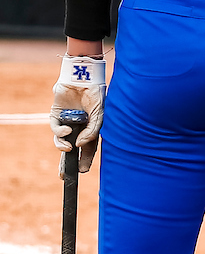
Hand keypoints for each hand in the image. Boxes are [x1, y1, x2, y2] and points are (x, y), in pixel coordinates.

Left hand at [50, 56, 105, 174]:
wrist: (83, 77)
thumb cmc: (96, 95)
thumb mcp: (100, 115)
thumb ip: (92, 131)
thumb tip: (79, 145)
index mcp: (91, 128)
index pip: (88, 148)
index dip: (85, 160)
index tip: (82, 171)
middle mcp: (78, 127)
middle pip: (72, 149)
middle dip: (67, 162)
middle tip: (64, 175)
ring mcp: (67, 121)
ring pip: (61, 140)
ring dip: (62, 147)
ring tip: (67, 149)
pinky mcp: (56, 114)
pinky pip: (55, 129)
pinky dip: (59, 133)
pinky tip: (66, 132)